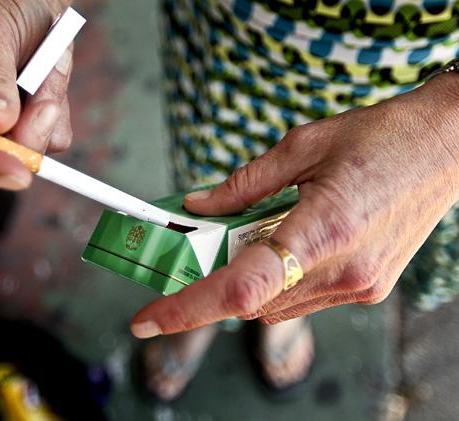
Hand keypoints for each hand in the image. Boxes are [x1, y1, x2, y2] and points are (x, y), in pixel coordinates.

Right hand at [0, 0, 72, 197]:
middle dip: (19, 146)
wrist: (29, 1)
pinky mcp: (24, 130)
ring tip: (42, 69)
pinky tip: (47, 78)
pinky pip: (51, 140)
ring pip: (24, 156)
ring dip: (44, 116)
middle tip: (45, 105)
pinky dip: (58, 111)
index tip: (13, 171)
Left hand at [131, 73, 458, 338]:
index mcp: (325, 230)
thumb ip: (244, 184)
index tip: (147, 318)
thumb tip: (199, 205)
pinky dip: (275, 282)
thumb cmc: (382, 137)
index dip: (187, 308)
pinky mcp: (367, 289)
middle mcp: (343, 272)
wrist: (447, 147)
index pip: (241, 287)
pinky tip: (279, 248)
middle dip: (212, 283)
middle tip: (191, 253)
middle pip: (250, 302)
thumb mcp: (303, 146)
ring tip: (243, 240)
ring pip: (273, 307)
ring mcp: (358, 287)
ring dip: (244, 281)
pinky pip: (301, 300)